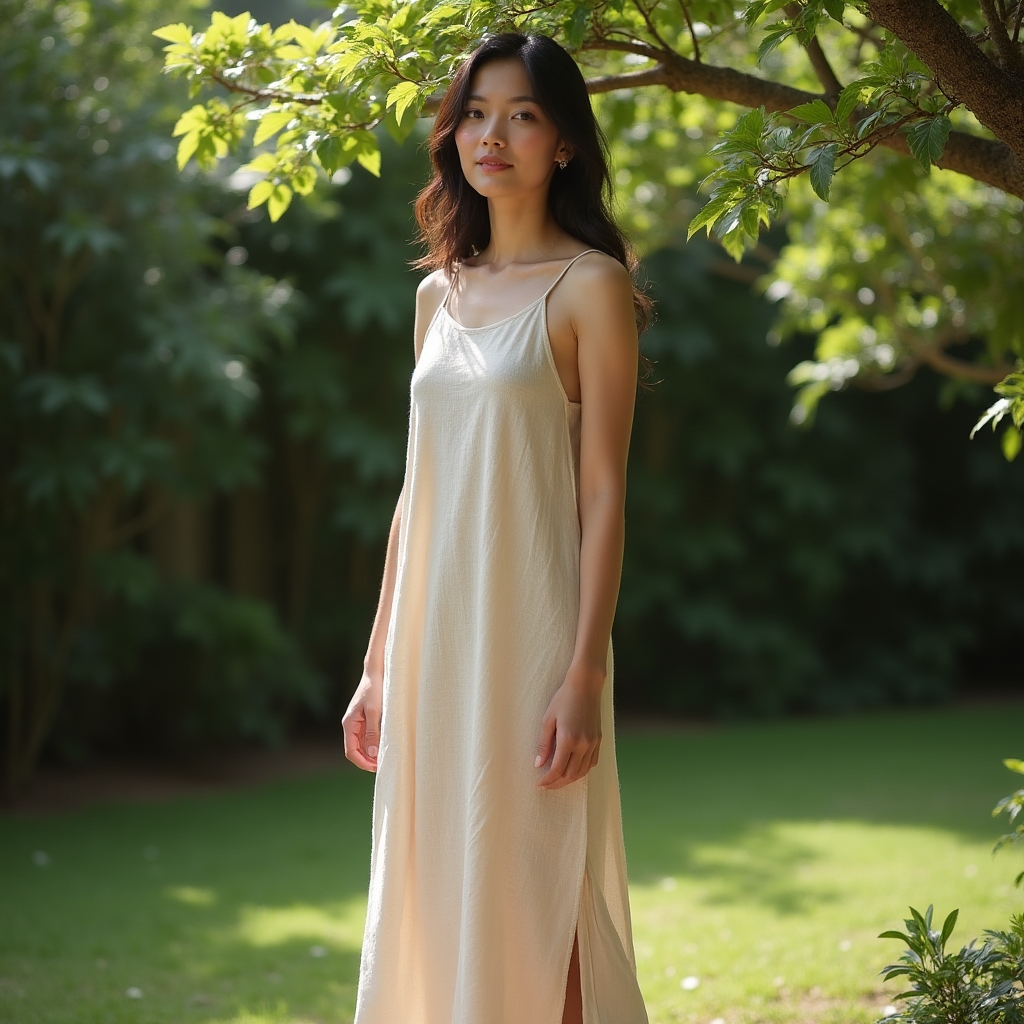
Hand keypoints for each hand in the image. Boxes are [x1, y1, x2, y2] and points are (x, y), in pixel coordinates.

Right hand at [342, 670, 382, 771]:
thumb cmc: (374, 689)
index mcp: (349, 724)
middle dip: (368, 760)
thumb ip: (372, 732)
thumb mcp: (375, 711)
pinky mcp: (367, 719)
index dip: (362, 762)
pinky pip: (369, 736)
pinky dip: (375, 743)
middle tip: (384, 765)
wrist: (376, 672)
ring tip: (386, 757)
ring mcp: (359, 722)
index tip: (376, 768)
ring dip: (372, 753)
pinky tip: (386, 745)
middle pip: (356, 750)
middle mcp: (352, 725)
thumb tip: (372, 754)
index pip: (351, 751)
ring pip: (363, 744)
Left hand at [535, 669, 602, 790]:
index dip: (548, 780)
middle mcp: (583, 744)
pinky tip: (573, 770)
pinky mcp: (599, 740)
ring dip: (570, 779)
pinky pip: (592, 763)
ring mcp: (593, 743)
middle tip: (547, 785)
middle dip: (557, 783)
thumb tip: (538, 765)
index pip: (557, 769)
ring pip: (583, 771)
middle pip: (571, 774)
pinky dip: (582, 771)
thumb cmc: (563, 699)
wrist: (585, 686)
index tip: (540, 784)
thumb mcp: (548, 719)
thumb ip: (544, 744)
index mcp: (568, 739)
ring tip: (558, 780)